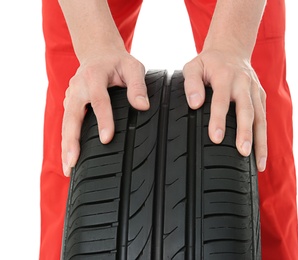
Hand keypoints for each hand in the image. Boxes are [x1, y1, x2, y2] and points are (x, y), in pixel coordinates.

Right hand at [62, 50, 148, 176]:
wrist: (98, 52)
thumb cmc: (118, 62)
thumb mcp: (132, 67)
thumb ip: (138, 86)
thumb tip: (143, 107)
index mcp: (94, 76)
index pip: (99, 101)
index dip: (103, 120)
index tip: (106, 139)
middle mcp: (78, 87)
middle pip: (72, 116)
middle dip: (72, 140)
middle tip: (73, 162)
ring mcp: (71, 96)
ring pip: (66, 123)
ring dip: (65, 146)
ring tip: (67, 168)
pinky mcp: (70, 103)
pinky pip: (67, 124)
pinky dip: (66, 141)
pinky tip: (68, 157)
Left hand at [183, 49, 266, 171]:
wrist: (232, 49)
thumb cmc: (209, 62)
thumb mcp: (193, 66)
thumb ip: (191, 83)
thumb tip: (195, 104)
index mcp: (225, 76)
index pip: (221, 100)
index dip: (218, 119)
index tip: (216, 138)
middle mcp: (244, 83)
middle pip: (247, 110)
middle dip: (245, 132)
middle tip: (242, 152)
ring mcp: (255, 90)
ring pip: (260, 118)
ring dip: (260, 141)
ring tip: (259, 164)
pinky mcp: (261, 96)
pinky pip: (264, 118)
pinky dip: (264, 137)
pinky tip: (261, 155)